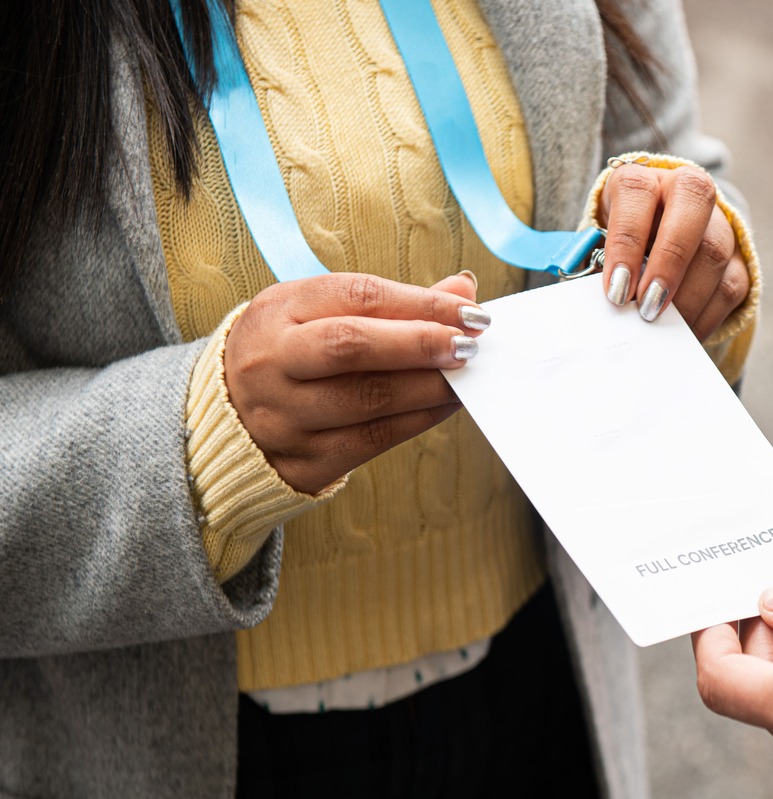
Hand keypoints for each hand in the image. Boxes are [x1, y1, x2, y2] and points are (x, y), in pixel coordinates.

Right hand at [223, 272, 486, 493]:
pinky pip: (372, 441)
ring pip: (367, 400)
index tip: (469, 310)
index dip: (419, 302)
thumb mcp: (320, 312)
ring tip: (466, 376)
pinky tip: (445, 405)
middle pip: (351, 347)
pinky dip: (419, 420)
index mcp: (277, 311)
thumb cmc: (293, 353)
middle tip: (468, 344)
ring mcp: (284, 415)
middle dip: (420, 343)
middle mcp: (272, 362)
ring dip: (429, 387)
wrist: (227, 417)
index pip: (355, 297)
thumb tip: (463, 288)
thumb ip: (391, 303)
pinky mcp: (303, 460)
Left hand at [598, 161, 749, 338]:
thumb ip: (603, 266)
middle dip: (668, 266)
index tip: (616, 290)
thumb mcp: (600, 243)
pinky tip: (683, 331)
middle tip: (646, 308)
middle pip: (692, 213)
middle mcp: (685, 190)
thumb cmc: (620, 244)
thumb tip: (614, 305)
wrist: (657, 240)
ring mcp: (719, 222)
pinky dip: (704, 316)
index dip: (626, 243)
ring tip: (661, 325)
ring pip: (714, 254)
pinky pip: (729, 287)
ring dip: (686, 298)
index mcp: (643, 178)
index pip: (638, 194)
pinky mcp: (738, 258)